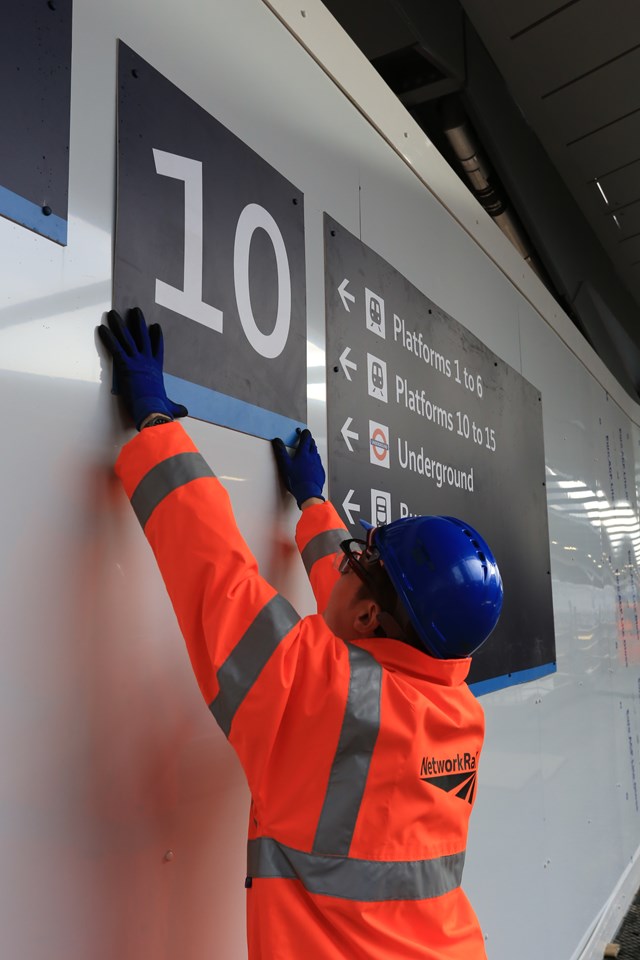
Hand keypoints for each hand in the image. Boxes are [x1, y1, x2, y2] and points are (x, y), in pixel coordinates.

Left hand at [97, 308, 187, 429]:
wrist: (152, 409)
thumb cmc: (160, 408)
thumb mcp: (170, 406)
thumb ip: (175, 407)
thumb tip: (184, 412)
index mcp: (156, 369)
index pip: (157, 349)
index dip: (156, 337)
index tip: (155, 326)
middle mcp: (147, 362)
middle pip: (142, 337)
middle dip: (137, 323)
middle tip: (135, 311)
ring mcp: (136, 361)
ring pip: (126, 338)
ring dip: (119, 325)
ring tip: (113, 313)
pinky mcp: (125, 365)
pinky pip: (115, 348)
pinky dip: (108, 337)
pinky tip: (102, 328)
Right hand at [272, 429, 325, 508]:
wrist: (309, 492)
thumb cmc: (297, 480)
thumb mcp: (286, 465)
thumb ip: (281, 452)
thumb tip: (277, 441)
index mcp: (304, 453)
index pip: (306, 438)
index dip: (305, 433)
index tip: (304, 432)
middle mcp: (313, 456)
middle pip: (312, 444)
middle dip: (309, 440)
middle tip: (306, 439)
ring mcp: (318, 464)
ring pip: (316, 453)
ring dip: (312, 450)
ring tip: (308, 451)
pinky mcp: (321, 471)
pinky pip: (319, 463)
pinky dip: (315, 461)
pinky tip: (312, 465)